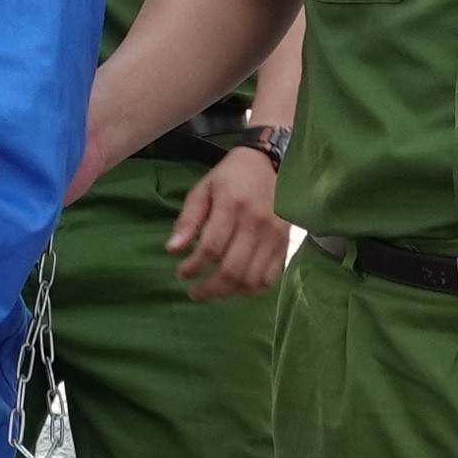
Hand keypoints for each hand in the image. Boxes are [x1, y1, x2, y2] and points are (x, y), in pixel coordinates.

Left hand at [164, 146, 294, 299]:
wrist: (273, 163)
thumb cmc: (232, 176)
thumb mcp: (204, 188)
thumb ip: (188, 219)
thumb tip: (173, 249)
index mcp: (232, 206)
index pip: (211, 248)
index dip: (193, 267)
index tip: (181, 274)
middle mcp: (255, 224)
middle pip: (231, 269)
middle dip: (208, 288)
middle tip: (194, 292)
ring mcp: (273, 236)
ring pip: (251, 278)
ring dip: (228, 293)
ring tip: (213, 293)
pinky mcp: (284, 244)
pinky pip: (269, 277)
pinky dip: (251, 290)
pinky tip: (237, 289)